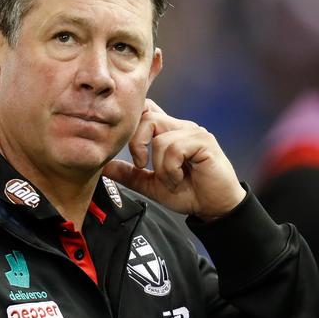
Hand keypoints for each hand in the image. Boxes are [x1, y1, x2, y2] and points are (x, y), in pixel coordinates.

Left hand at [103, 99, 245, 220]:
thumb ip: (129, 174)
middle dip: (136, 142)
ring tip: (171, 180)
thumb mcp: (151, 185)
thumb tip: (104, 167)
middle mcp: (180, 126)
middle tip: (141, 165)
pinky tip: (179, 179)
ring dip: (160, 166)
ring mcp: (193, 132)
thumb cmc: (188, 193)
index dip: (133, 119)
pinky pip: (173, 147)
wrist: (214, 208)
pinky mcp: (203, 141)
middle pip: (146, 116)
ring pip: (159, 137)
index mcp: (168, 132)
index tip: (129, 149)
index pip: (146, 109)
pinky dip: (171, 168)